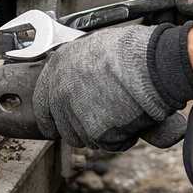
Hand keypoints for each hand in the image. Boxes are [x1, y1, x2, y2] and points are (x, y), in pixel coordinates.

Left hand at [34, 23, 192, 150]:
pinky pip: (109, 144)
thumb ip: (81, 68)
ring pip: (86, 138)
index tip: (59, 124)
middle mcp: (61, 93)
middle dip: (83, 127)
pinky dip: (124, 139)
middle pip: (65, 127)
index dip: (53, 117)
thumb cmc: (131, 50)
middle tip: (105, 119)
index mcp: (57, 68)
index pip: (42, 104)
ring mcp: (77, 114)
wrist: (150, 63)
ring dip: (104, 134)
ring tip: (124, 114)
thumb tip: (85, 80)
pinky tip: (134, 120)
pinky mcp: (96, 132)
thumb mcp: (95, 48)